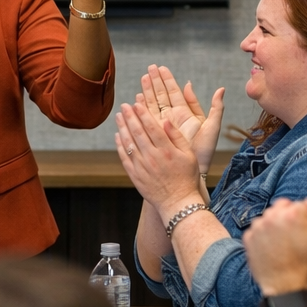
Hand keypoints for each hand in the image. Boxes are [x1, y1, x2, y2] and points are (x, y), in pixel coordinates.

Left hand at [115, 99, 204, 218]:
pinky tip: (118, 136)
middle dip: (130, 117)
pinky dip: (120, 145)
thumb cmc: (187, 178)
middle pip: (138, 132)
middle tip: (124, 106)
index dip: (143, 114)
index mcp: (167, 150)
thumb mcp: (189, 156)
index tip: (137, 104)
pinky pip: (124, 157)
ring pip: (129, 143)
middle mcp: (152, 157)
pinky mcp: (135, 175)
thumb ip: (177, 137)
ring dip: (122, 128)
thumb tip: (166, 120)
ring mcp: (142, 167)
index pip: (152, 127)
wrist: (178, 202)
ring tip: (119, 116)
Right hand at [137, 65, 224, 174]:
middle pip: (162, 95)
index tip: (161, 68)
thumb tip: (220, 89)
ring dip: (147, 91)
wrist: (193, 169)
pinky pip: (147, 118)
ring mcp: (162, 125)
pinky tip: (137, 99)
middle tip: (149, 68)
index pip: (175, 92)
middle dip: (155, 82)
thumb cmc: (204, 151)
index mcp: (186, 113)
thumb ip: (216, 107)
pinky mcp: (155, 133)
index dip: (168, 80)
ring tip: (142, 78)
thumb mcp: (212, 127)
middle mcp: (173, 117)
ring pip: (153, 104)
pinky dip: (142, 108)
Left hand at [242, 198, 306, 295]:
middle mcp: (272, 216)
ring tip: (285, 245)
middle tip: (296, 238)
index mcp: (293, 214)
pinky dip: (265, 235)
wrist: (288, 287)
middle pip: (283, 206)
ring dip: (277, 225)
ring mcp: (257, 227)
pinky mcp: (248, 237)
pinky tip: (274, 249)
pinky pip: (258, 229)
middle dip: (290, 217)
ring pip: (270, 217)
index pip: (302, 205)